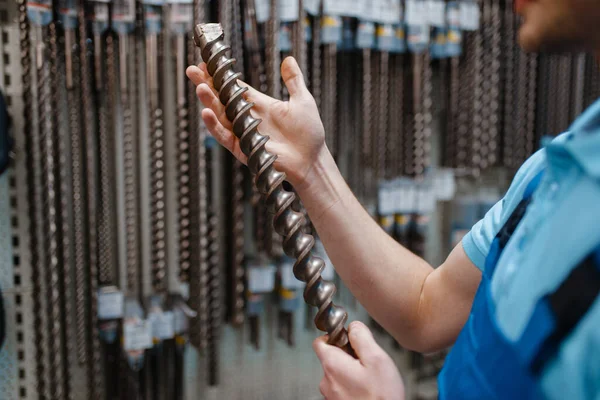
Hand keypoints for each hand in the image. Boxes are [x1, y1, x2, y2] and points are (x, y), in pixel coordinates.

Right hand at [186, 56, 327, 189]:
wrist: (312, 159)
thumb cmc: (309, 133)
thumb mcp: (302, 100)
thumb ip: (293, 81)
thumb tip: (289, 59)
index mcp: (259, 105)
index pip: (234, 88)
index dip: (220, 76)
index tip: (205, 63)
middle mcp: (248, 118)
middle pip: (221, 99)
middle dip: (206, 85)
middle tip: (192, 70)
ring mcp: (244, 133)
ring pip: (220, 116)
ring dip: (209, 103)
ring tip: (200, 88)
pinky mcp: (244, 149)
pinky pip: (225, 137)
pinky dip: (215, 126)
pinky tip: (206, 113)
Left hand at [313, 321, 404, 399]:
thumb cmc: (382, 397)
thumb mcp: (377, 358)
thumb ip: (362, 337)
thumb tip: (353, 326)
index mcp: (332, 364)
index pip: (320, 341)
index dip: (334, 335)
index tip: (349, 338)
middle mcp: (326, 380)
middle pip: (331, 357)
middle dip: (348, 355)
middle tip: (367, 362)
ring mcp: (330, 395)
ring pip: (337, 373)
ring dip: (351, 371)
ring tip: (370, 379)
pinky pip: (341, 388)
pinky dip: (352, 385)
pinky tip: (367, 390)